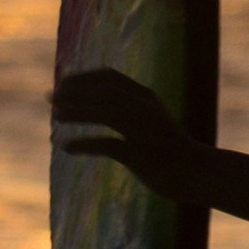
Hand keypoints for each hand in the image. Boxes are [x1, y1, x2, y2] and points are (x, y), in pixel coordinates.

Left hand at [54, 67, 204, 201]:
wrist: (198, 172)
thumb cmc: (170, 148)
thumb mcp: (151, 119)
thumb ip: (129, 108)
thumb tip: (98, 101)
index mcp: (146, 97)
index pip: (110, 77)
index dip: (83, 77)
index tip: (62, 83)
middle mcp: (145, 109)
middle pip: (104, 92)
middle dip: (74, 92)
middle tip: (50, 98)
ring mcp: (144, 131)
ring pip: (106, 113)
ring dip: (77, 112)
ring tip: (54, 116)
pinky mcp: (141, 155)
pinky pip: (107, 145)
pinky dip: (84, 144)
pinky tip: (65, 148)